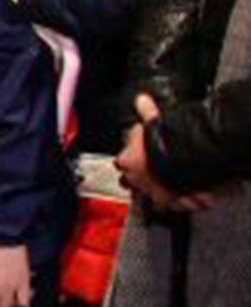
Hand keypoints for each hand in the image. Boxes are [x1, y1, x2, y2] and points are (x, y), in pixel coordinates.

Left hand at [116, 94, 218, 213]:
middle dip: (137, 179)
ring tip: (166, 189)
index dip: (128, 160)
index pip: (121, 162)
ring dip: (156, 193)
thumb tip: (142, 100)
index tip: (135, 157)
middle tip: (149, 174)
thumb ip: (146, 111)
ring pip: (149, 198)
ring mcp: (152, 193)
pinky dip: (179, 203)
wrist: (185, 157)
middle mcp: (136, 180)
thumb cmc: (165, 139)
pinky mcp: (171, 202)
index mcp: (127, 161)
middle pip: (130, 183)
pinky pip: (172, 207)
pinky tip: (184, 200)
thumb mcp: (153, 121)